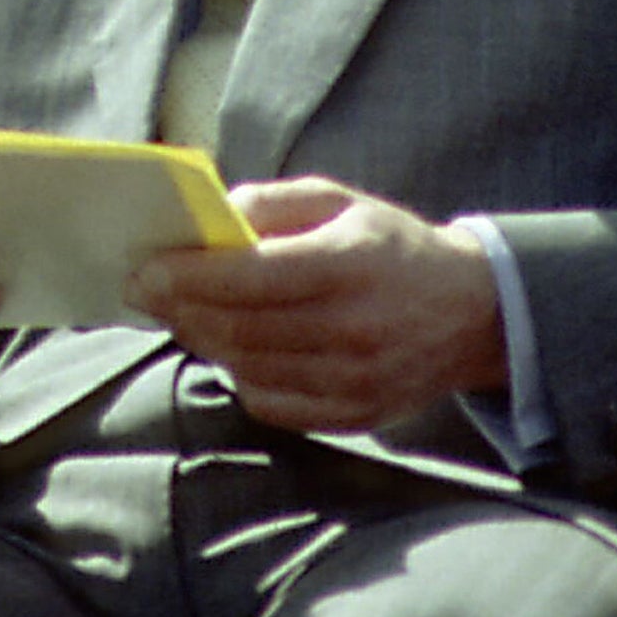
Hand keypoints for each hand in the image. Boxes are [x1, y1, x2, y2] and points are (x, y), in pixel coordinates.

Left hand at [127, 177, 502, 432]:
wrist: (472, 313)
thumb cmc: (391, 247)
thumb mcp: (339, 201)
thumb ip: (270, 202)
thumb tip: (209, 219)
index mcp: (349, 264)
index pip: (251, 276)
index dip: (188, 275)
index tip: (145, 270)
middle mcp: (354, 328)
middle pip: (240, 327)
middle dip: (179, 308)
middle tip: (146, 291)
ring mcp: (356, 380)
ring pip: (248, 367)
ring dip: (203, 340)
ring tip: (184, 313)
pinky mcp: (355, 415)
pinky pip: (271, 404)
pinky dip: (239, 375)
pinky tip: (235, 347)